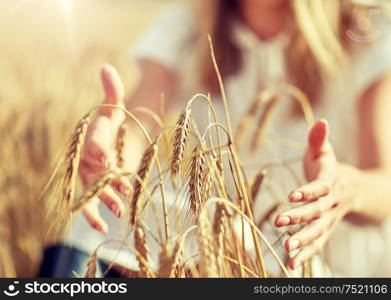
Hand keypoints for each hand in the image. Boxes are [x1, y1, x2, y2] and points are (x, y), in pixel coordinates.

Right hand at [79, 65, 131, 233]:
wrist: (104, 138)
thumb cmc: (108, 121)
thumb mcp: (113, 105)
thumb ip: (111, 90)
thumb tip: (107, 67)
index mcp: (92, 136)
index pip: (94, 143)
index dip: (100, 150)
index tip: (109, 158)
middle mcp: (87, 157)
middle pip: (95, 171)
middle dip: (108, 182)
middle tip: (122, 193)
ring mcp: (88, 174)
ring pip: (93, 190)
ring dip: (105, 201)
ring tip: (120, 213)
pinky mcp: (92, 185)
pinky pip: (89, 202)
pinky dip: (94, 216)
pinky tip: (105, 228)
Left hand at [274, 119, 353, 268]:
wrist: (354, 190)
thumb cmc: (330, 168)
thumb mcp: (325, 152)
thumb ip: (319, 139)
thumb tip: (321, 120)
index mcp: (331, 180)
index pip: (320, 186)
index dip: (308, 191)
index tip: (292, 195)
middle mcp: (331, 202)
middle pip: (317, 211)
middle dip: (300, 217)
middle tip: (280, 222)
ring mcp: (330, 218)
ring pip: (319, 231)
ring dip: (303, 240)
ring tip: (286, 249)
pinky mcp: (325, 229)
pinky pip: (317, 244)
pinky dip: (306, 254)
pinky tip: (291, 264)